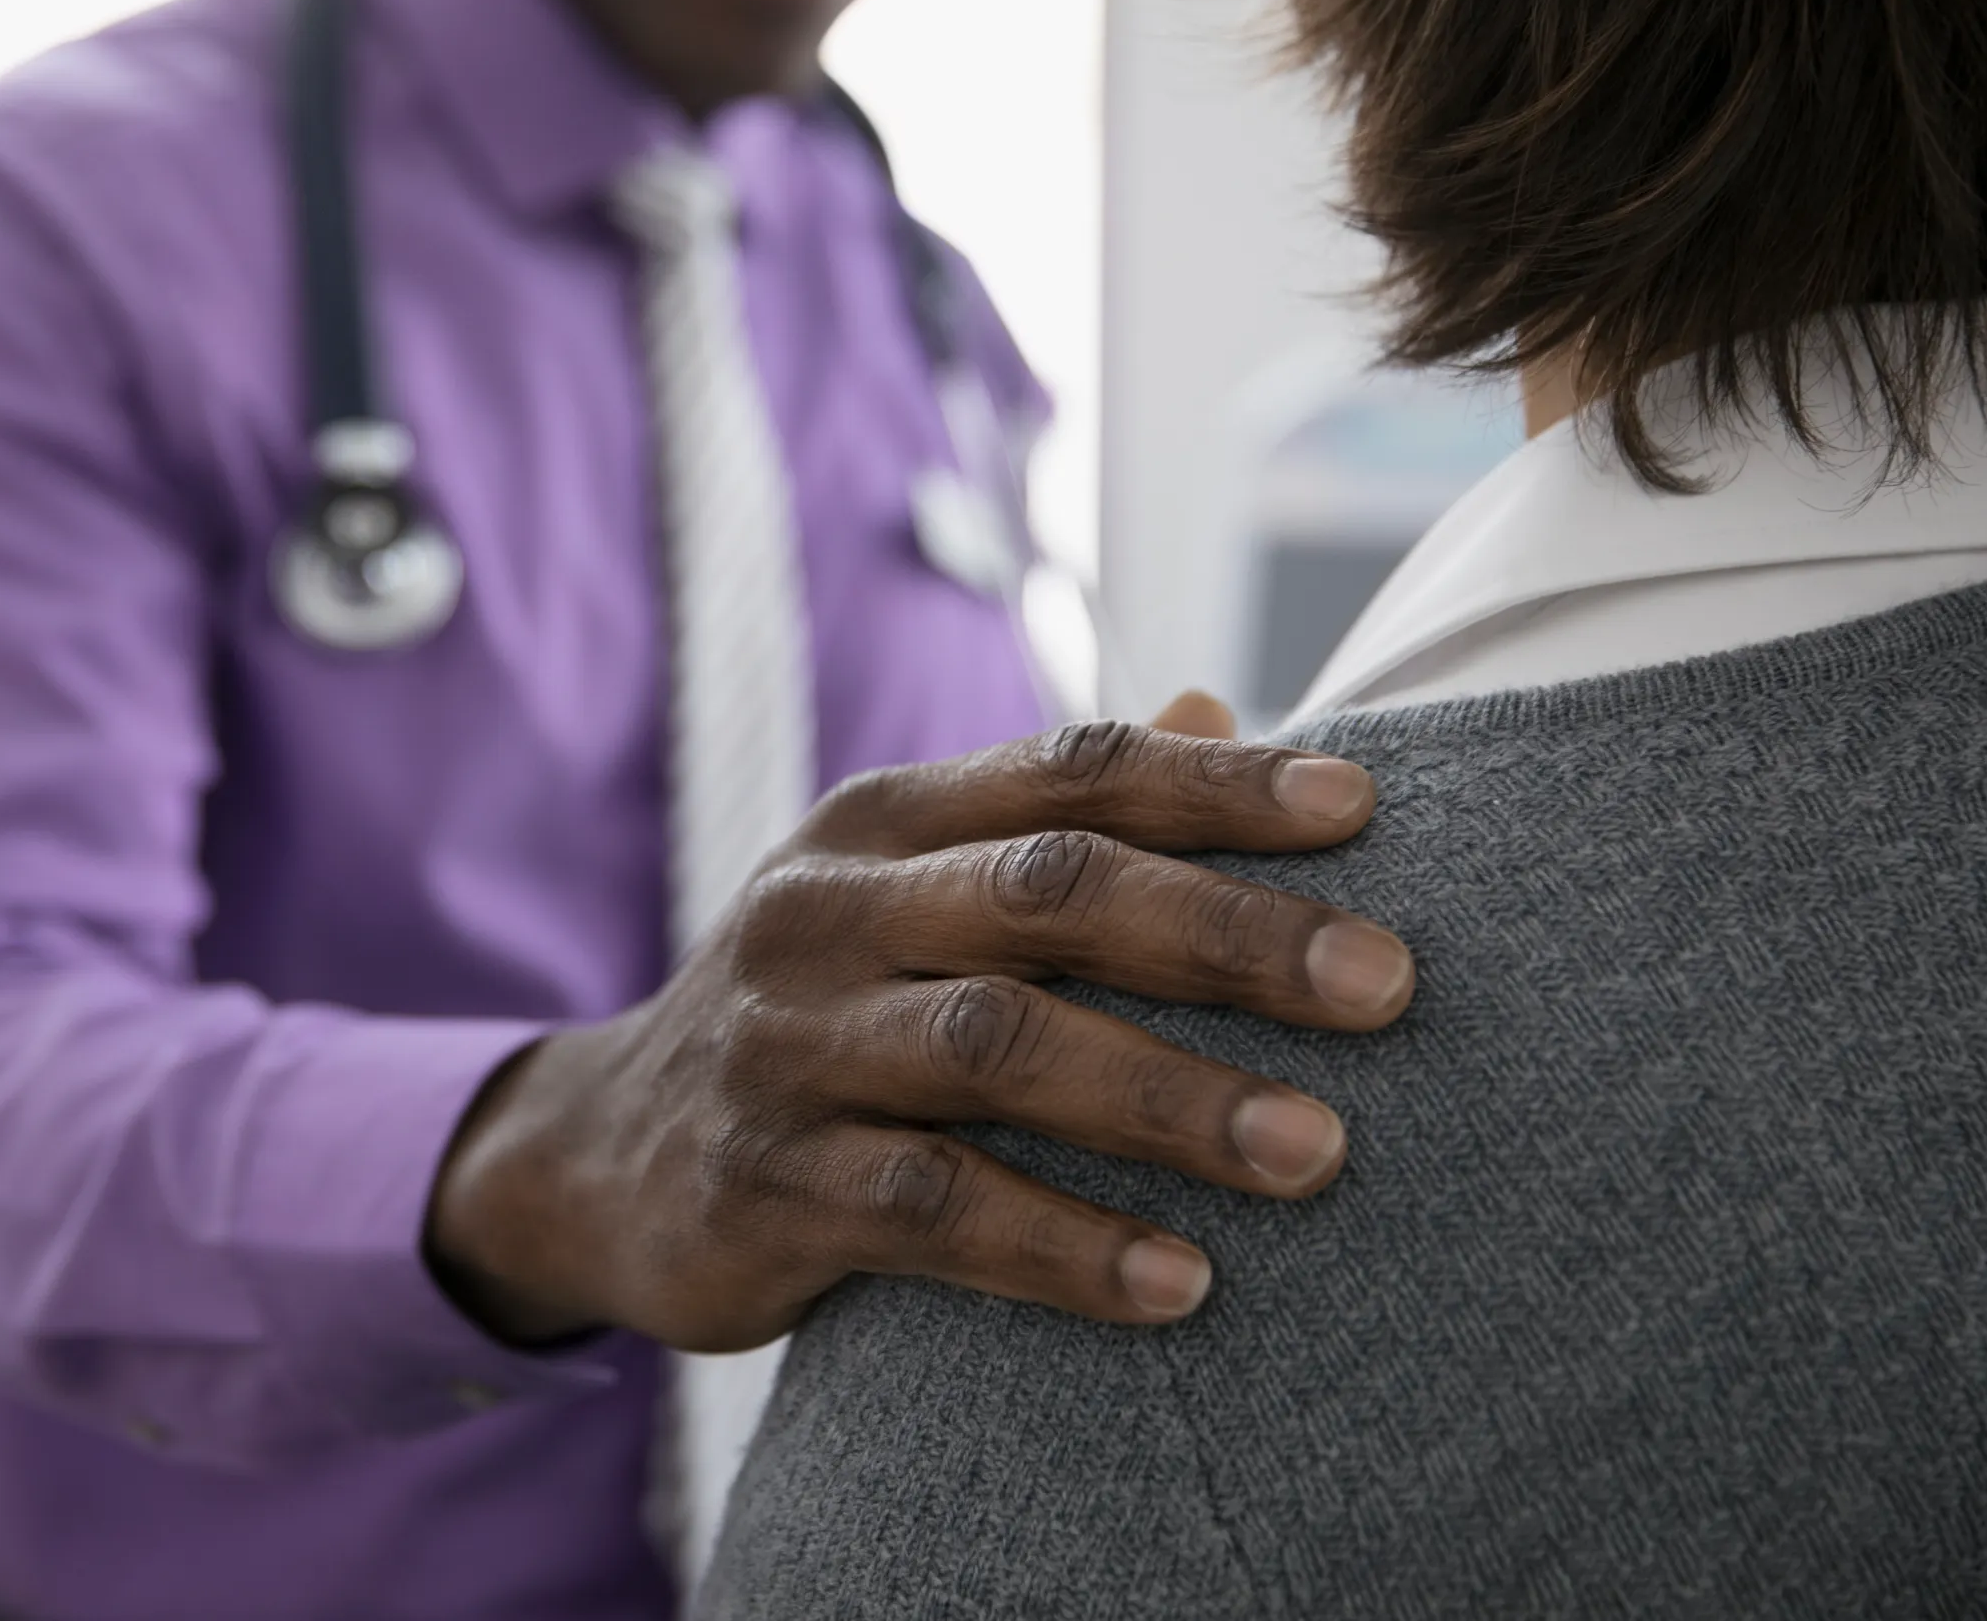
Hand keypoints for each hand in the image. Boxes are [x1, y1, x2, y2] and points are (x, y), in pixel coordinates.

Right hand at [426, 708, 1410, 1346]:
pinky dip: (1062, 1244)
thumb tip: (1219, 705)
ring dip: (1167, 1099)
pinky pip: (929, 1210)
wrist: (600, 1158)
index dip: (1214, 784)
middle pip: (1046, 894)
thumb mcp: (904, 895)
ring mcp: (785, 1046)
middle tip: (1387, 986)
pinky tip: (1179, 1282)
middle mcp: (825, 914)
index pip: (1064, 773)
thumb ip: (1050, 820)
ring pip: (994, 1047)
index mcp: (879, 825)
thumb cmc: (816, 1016)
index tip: (1364, 809)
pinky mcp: (762, 1185)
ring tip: (1314, 1153)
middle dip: (1226, 935)